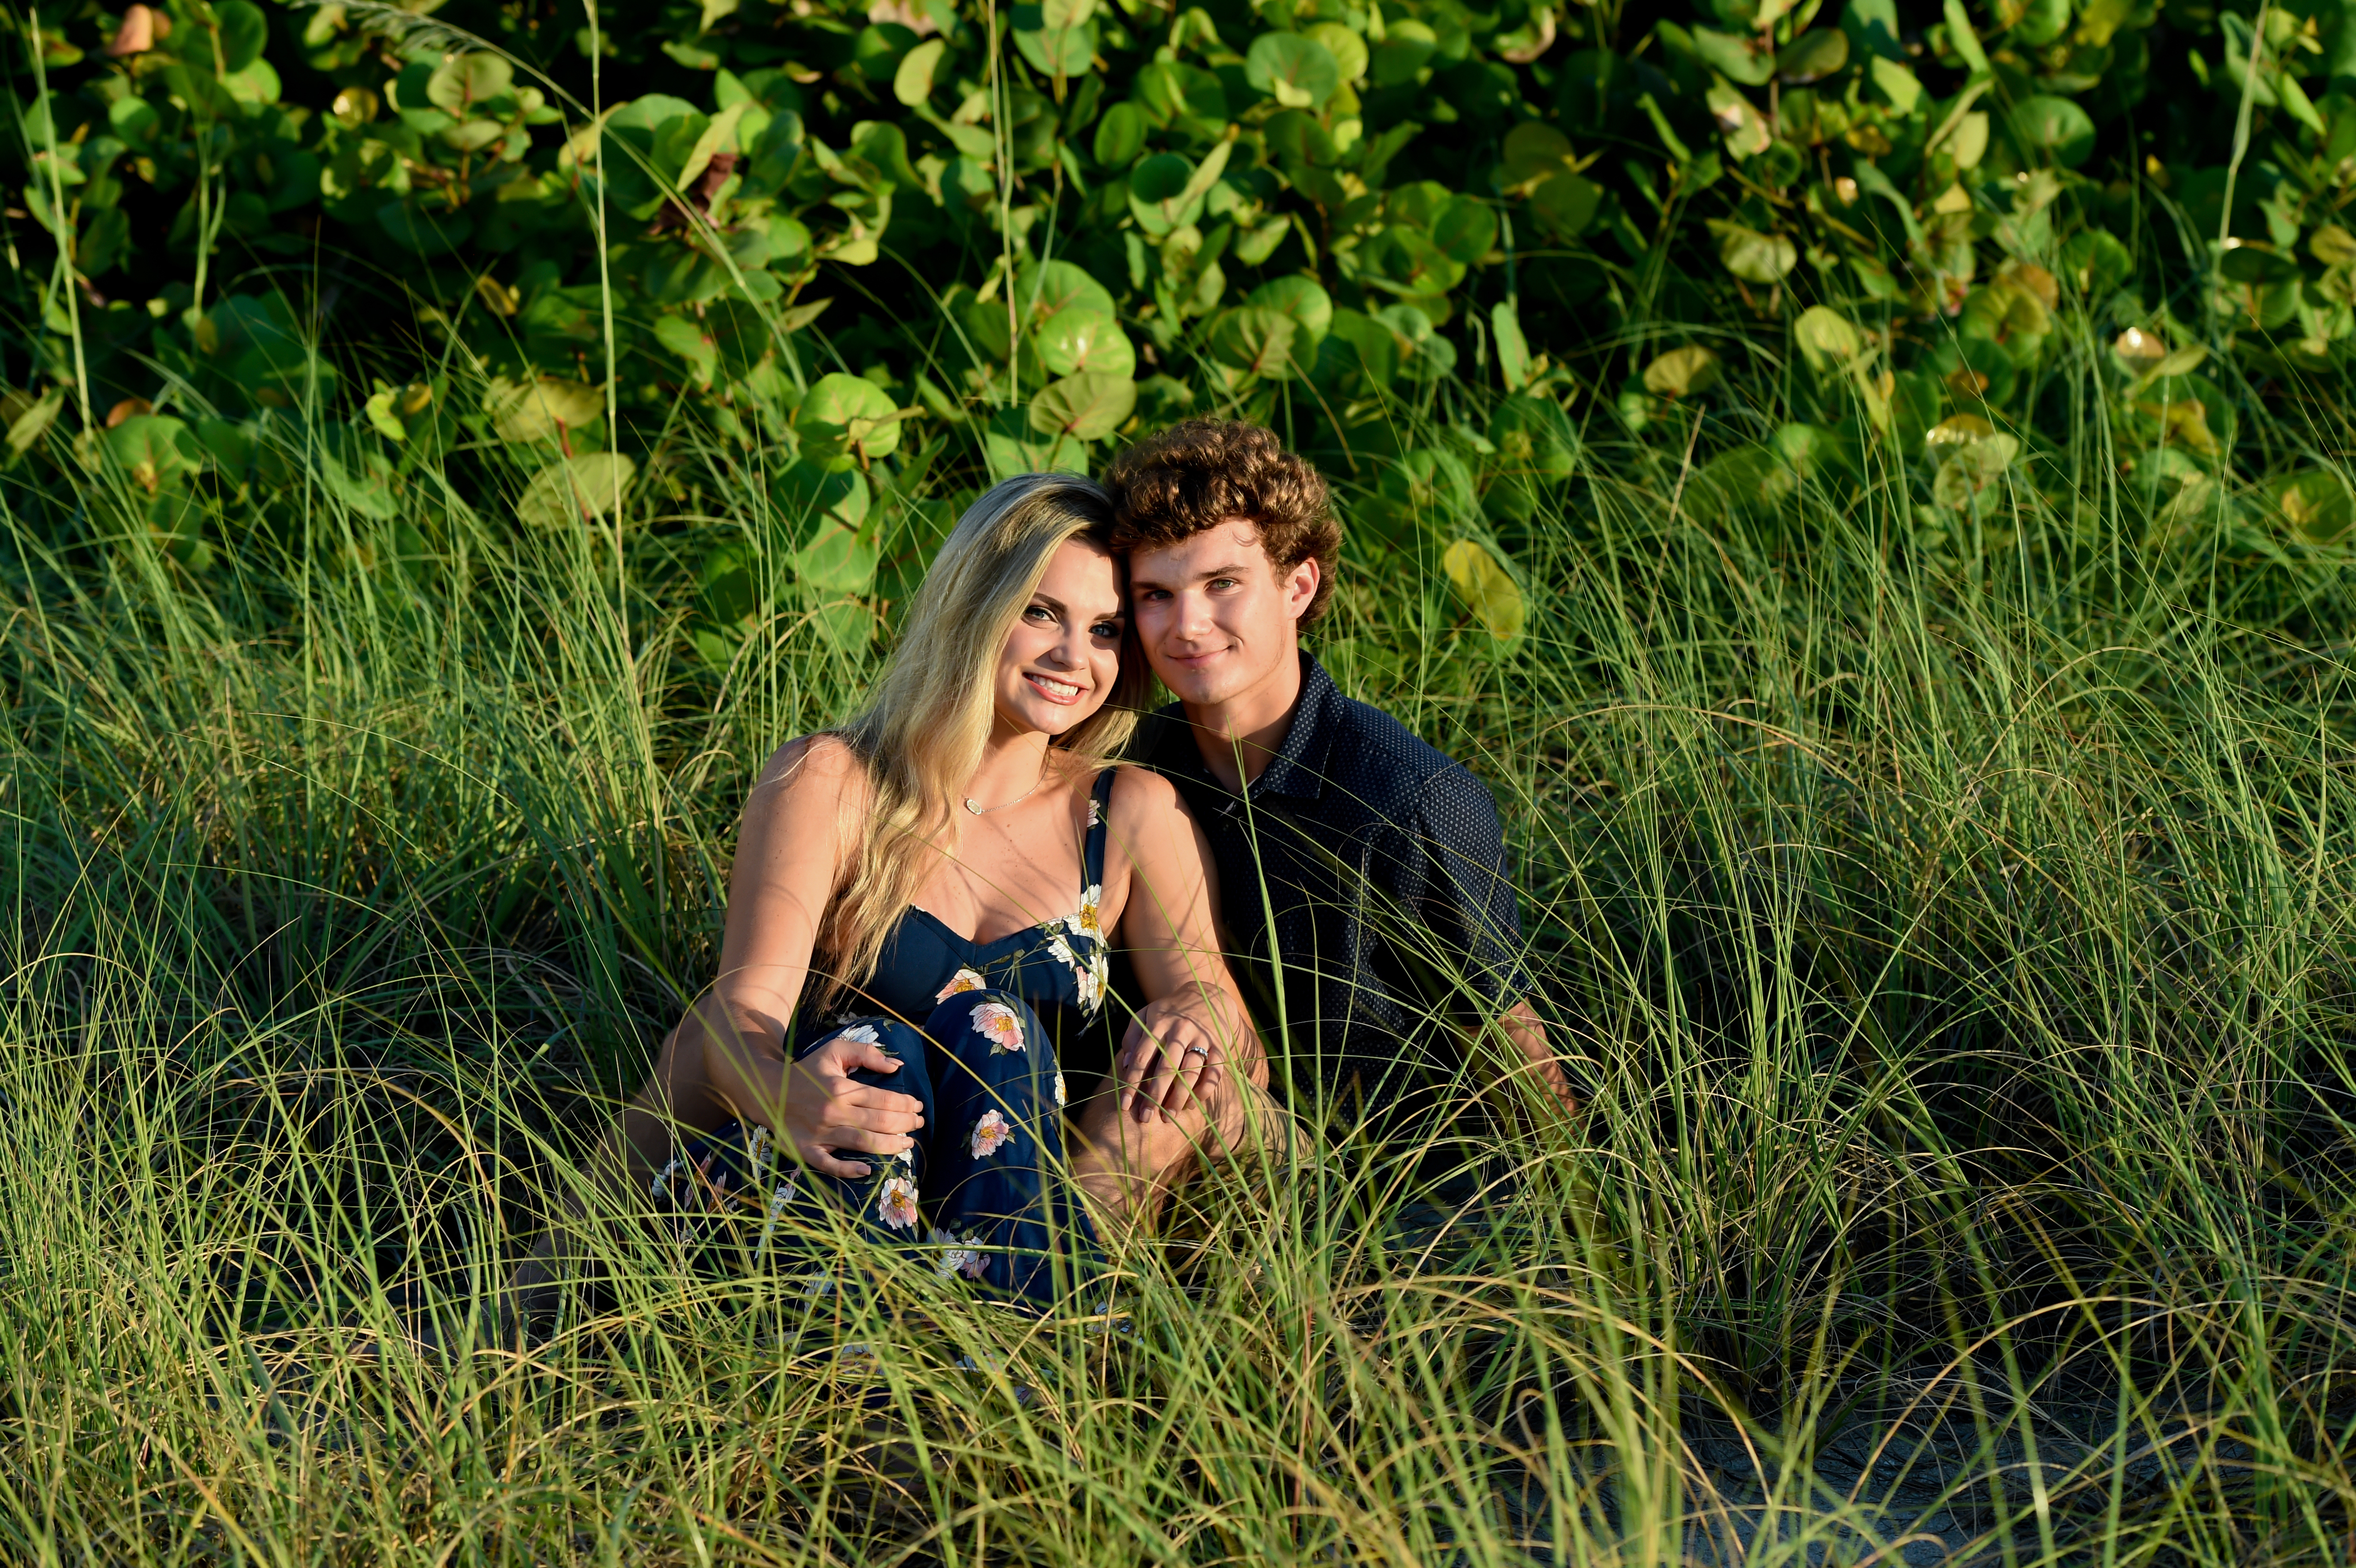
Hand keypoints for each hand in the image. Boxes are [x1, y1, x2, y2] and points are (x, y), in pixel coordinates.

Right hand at [778, 1030, 925, 1178]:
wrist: (767, 1089)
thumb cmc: (807, 1071)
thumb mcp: (834, 1051)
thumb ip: (866, 1054)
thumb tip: (897, 1066)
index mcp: (841, 1088)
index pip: (884, 1099)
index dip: (906, 1104)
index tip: (918, 1106)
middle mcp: (833, 1111)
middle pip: (879, 1122)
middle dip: (905, 1124)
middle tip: (918, 1124)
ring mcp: (819, 1133)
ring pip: (862, 1143)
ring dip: (890, 1145)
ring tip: (907, 1144)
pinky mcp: (806, 1150)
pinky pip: (829, 1165)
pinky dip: (848, 1170)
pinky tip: (866, 1171)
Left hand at [1118, 998, 1230, 1123]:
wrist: (1207, 997)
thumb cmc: (1169, 1012)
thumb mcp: (1146, 1015)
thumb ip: (1132, 1037)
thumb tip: (1125, 1065)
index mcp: (1158, 1023)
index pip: (1142, 1057)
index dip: (1132, 1083)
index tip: (1124, 1106)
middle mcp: (1180, 1030)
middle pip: (1166, 1068)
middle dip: (1155, 1096)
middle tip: (1145, 1119)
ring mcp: (1202, 1038)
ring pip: (1190, 1072)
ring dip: (1178, 1098)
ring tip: (1168, 1117)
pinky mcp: (1220, 1046)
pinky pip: (1213, 1073)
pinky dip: (1203, 1090)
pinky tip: (1192, 1104)